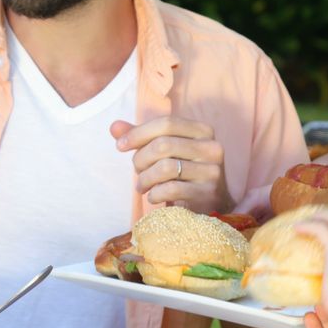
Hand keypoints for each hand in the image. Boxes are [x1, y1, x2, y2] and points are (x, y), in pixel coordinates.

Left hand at [110, 117, 232, 212]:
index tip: (120, 146)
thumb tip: (114, 127)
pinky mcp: (207, 194)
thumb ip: (142, 137)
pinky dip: (155, 194)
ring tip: (142, 185)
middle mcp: (212, 148)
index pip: (166, 123)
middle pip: (163, 145)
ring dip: (145, 178)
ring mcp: (212, 171)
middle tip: (136, 171)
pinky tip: (154, 196)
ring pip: (165, 168)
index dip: (138, 133)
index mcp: (203, 131)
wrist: (211, 203)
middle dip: (141, 159)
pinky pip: (171, 190)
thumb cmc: (183, 172)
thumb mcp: (165, 150)